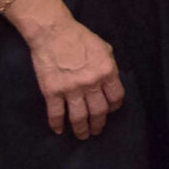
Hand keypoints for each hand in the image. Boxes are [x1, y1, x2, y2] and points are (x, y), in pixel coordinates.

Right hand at [23, 12, 123, 138]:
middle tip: (96, 131)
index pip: (116, 97)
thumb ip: (109, 66)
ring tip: (83, 135)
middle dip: (99, 124)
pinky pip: (56, 114)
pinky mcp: (52, 92)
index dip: (114, 107)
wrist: (53, 33)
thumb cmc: (80, 37)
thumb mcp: (104, 48)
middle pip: (99, 111)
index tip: (110, 111)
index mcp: (107, 71)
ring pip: (79, 117)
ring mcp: (71, 89)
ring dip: (81, 129)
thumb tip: (110, 81)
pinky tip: (58, 130)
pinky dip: (57, 124)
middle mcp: (91, 83)